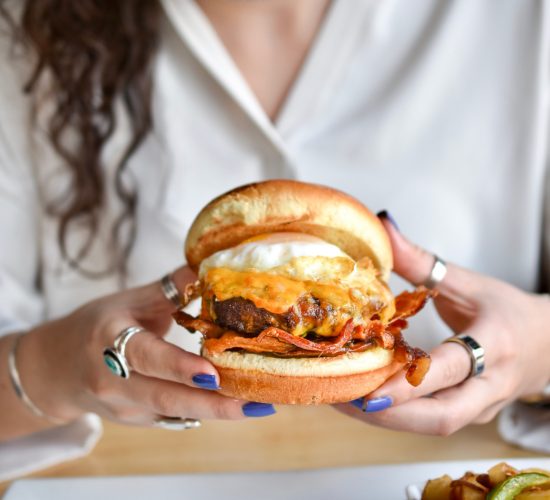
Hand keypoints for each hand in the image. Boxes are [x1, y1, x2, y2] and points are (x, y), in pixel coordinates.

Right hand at [16, 267, 273, 426]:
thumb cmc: (94, 327)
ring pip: (174, 412)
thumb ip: (168, 289)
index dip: (179, 368)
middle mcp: (113, 380)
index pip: (147, 357)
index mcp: (108, 340)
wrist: (55, 369)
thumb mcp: (127, 300)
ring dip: (216, 412)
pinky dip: (203, 412)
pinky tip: (235, 407)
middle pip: (166, 397)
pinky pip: (173, 418)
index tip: (213, 375)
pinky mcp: (135, 420)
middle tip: (256, 402)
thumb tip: (207, 268)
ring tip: (258, 406)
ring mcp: (123, 406)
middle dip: (213, 404)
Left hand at [336, 214, 549, 434]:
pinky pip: (432, 420)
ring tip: (340, 399)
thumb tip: (382, 225)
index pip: (448, 370)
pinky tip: (365, 399)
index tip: (366, 391)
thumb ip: (421, 259)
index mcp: (493, 344)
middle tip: (340, 399)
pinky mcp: (472, 415)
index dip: (407, 385)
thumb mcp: (467, 281)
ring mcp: (482, 406)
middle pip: (440, 417)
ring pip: (434, 425)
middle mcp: (489, 384)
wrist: (549, 343)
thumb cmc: (508, 310)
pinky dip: (398, 415)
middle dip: (387, 415)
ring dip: (385, 419)